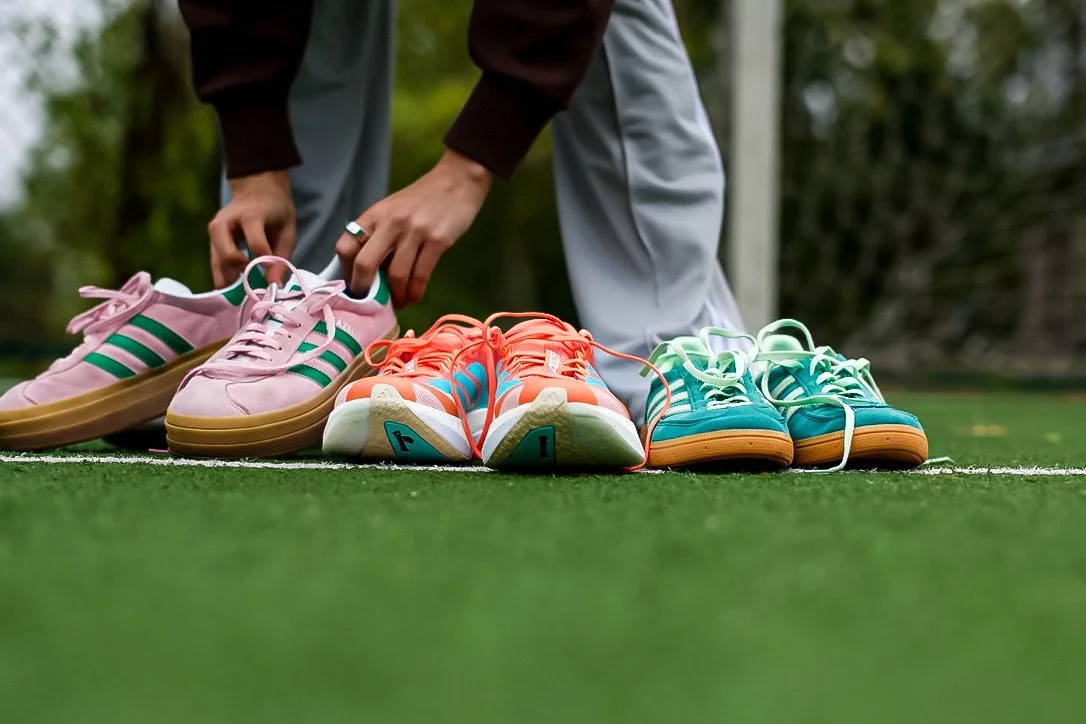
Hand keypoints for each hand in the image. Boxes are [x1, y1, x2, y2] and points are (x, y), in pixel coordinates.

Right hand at [207, 171, 296, 286]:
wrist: (257, 189)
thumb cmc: (276, 211)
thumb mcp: (287, 231)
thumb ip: (282, 258)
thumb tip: (274, 285)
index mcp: (251, 215)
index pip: (256, 244)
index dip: (265, 263)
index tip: (273, 278)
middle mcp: (227, 221)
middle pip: (226, 253)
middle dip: (240, 271)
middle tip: (254, 283)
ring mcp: (216, 228)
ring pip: (216, 258)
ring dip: (227, 277)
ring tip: (241, 289)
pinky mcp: (212, 237)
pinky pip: (214, 260)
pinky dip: (222, 274)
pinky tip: (233, 284)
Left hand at [336, 149, 491, 305]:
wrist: (457, 181)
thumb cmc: (422, 200)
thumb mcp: (392, 211)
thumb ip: (379, 235)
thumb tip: (371, 273)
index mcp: (374, 215)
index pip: (346, 247)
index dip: (346, 272)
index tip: (355, 286)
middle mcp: (390, 222)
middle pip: (365, 264)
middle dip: (365, 291)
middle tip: (371, 304)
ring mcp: (414, 231)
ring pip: (396, 275)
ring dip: (396, 296)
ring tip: (399, 303)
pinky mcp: (437, 240)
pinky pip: (421, 274)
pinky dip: (415, 292)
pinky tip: (414, 297)